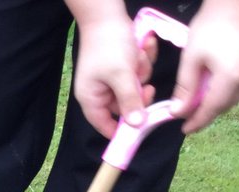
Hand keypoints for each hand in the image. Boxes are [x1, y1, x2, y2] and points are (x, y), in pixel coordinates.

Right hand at [71, 14, 155, 138]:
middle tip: (146, 85)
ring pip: (135, 88)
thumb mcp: (121, 75)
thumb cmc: (108, 45)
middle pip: (126, 106)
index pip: (105, 126)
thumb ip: (130, 101)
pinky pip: (137, 72)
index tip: (142, 128)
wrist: (106, 14)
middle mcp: (100, 92)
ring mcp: (111, 79)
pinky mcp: (121, 67)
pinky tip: (141, 47)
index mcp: (91, 99)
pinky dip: (142, 60)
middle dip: (138, 92)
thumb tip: (137, 125)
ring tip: (138, 56)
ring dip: (141, 72)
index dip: (123, 130)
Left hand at [170, 0, 238, 133]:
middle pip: (224, 106)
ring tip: (199, 100)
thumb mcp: (191, 57)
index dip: (196, 122)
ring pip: (234, 96)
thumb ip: (185, 87)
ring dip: (217, 101)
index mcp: (231, 79)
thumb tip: (177, 112)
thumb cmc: (212, 24)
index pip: (210, 110)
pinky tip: (215, 84)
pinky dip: (227, 89)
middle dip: (206, 113)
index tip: (184, 130)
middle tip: (188, 115)